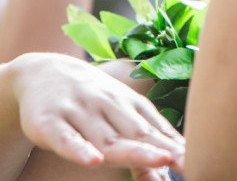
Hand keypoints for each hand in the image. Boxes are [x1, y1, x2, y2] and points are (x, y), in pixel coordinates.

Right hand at [11, 53, 184, 173]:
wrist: (41, 71)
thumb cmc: (89, 98)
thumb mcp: (117, 111)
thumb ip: (142, 136)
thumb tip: (171, 164)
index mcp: (126, 103)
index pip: (153, 128)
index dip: (175, 144)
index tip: (195, 157)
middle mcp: (105, 106)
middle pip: (137, 132)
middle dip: (163, 148)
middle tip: (187, 161)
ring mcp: (77, 113)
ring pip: (106, 138)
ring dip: (133, 152)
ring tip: (161, 160)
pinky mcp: (48, 124)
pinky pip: (65, 139)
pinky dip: (78, 150)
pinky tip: (93, 162)